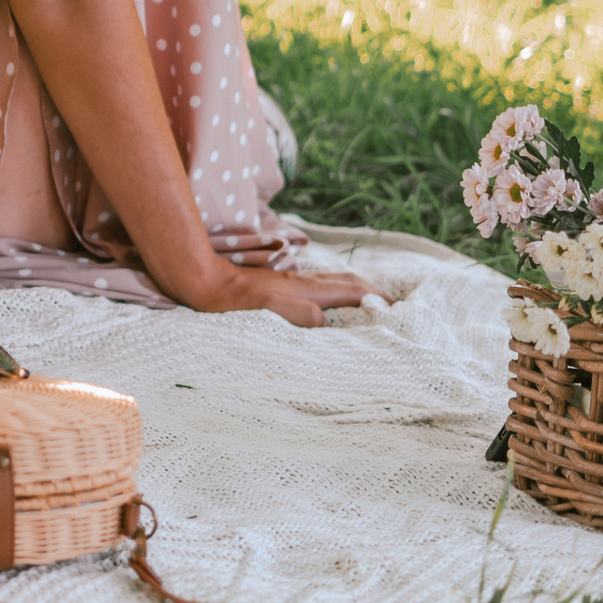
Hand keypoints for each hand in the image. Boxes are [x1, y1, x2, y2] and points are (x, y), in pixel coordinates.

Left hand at [178, 262, 378, 327]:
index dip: (376, 300)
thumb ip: (295, 312)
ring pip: (334, 281)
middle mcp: (303, 282)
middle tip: (392, 306)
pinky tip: (330, 302)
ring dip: (356, 289)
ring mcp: (292, 282)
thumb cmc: (232, 302)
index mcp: (305, 288)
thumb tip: (326, 321)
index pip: (351, 290)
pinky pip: (319, 287)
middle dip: (373, 291)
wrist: (204, 283)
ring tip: (370, 303)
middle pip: (347, 280)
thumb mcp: (264, 311)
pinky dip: (336, 292)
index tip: (398, 311)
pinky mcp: (280, 285)